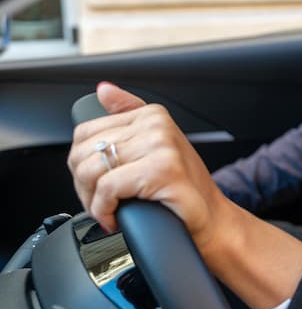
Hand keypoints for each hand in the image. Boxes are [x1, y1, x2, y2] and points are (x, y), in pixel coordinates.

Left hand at [67, 82, 232, 251]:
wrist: (212, 219)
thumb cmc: (183, 188)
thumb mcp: (155, 146)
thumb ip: (128, 114)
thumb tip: (104, 89)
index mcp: (152, 115)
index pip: (85, 132)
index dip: (81, 165)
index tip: (95, 185)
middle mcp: (158, 125)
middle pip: (84, 153)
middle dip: (84, 187)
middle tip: (101, 203)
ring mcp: (162, 146)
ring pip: (92, 171)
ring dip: (92, 202)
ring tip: (109, 211)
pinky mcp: (163, 170)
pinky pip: (108, 189)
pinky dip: (104, 210)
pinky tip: (116, 218)